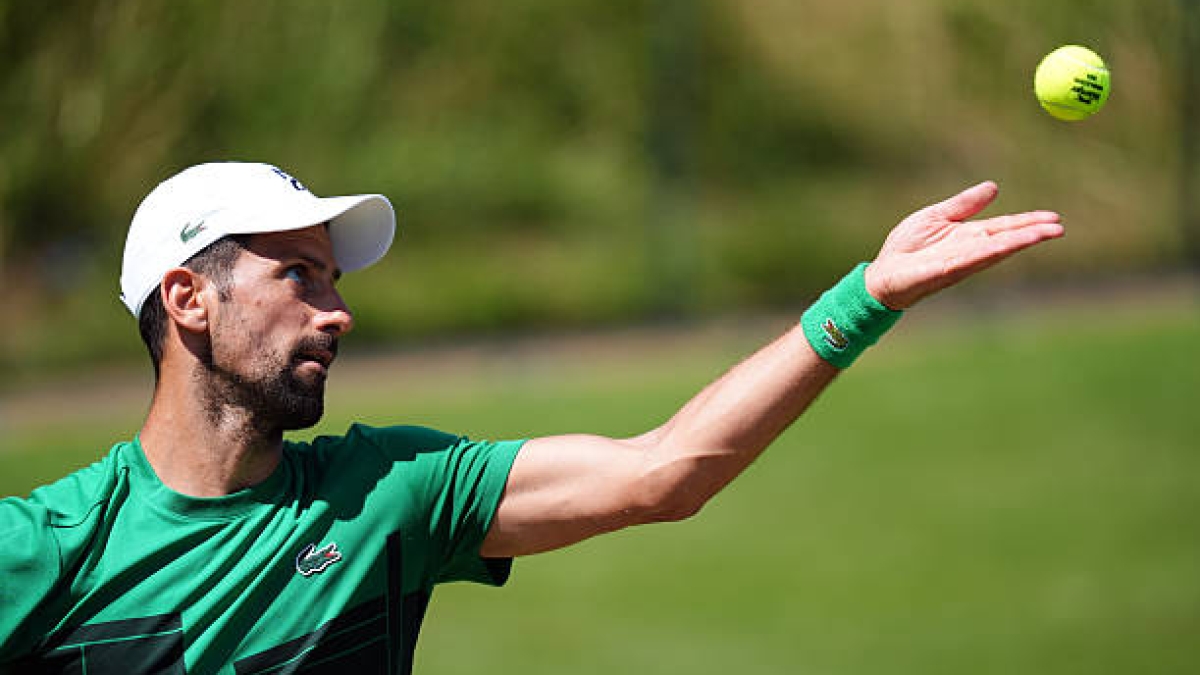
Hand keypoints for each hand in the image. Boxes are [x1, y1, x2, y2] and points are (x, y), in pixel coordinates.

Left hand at [864, 181, 1063, 309]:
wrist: (883, 271)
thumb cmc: (907, 246)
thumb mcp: (937, 215)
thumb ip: (964, 204)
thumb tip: (994, 187)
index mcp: (970, 236)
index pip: (1005, 227)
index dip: (1028, 223)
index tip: (1054, 217)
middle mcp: (970, 250)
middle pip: (1007, 239)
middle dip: (1032, 233)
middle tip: (1059, 227)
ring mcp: (960, 262)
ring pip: (995, 250)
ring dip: (1019, 242)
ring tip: (1043, 234)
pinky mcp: (944, 271)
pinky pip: (970, 259)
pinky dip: (989, 251)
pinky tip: (1004, 245)